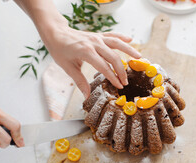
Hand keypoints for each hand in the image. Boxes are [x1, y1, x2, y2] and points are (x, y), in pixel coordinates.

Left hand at [14, 0, 140, 97]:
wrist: (55, 33)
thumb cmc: (59, 50)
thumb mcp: (68, 67)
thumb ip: (79, 81)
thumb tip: (87, 96)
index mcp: (86, 52)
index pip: (103, 67)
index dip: (113, 77)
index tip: (119, 86)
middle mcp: (94, 43)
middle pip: (113, 57)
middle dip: (121, 70)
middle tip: (126, 82)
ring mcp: (97, 38)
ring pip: (117, 43)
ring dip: (129, 50)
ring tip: (140, 58)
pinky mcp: (98, 35)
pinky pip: (112, 35)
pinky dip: (122, 37)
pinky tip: (130, 39)